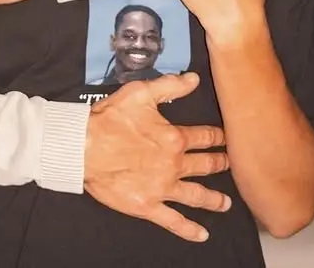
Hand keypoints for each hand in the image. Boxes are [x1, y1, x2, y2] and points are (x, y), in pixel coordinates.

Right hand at [85, 73, 229, 240]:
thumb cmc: (110, 119)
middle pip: (205, 166)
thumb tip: (194, 79)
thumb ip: (170, 86)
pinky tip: (202, 234)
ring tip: (225, 202)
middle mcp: (173, 165)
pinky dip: (190, 230)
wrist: (84, 147)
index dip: (217, 137)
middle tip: (229, 165)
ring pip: (196, 196)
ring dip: (214, 199)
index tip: (225, 138)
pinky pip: (174, 221)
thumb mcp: (140, 93)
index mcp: (174, 138)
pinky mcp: (147, 206)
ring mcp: (162, 188)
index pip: (204, 137)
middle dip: (220, 164)